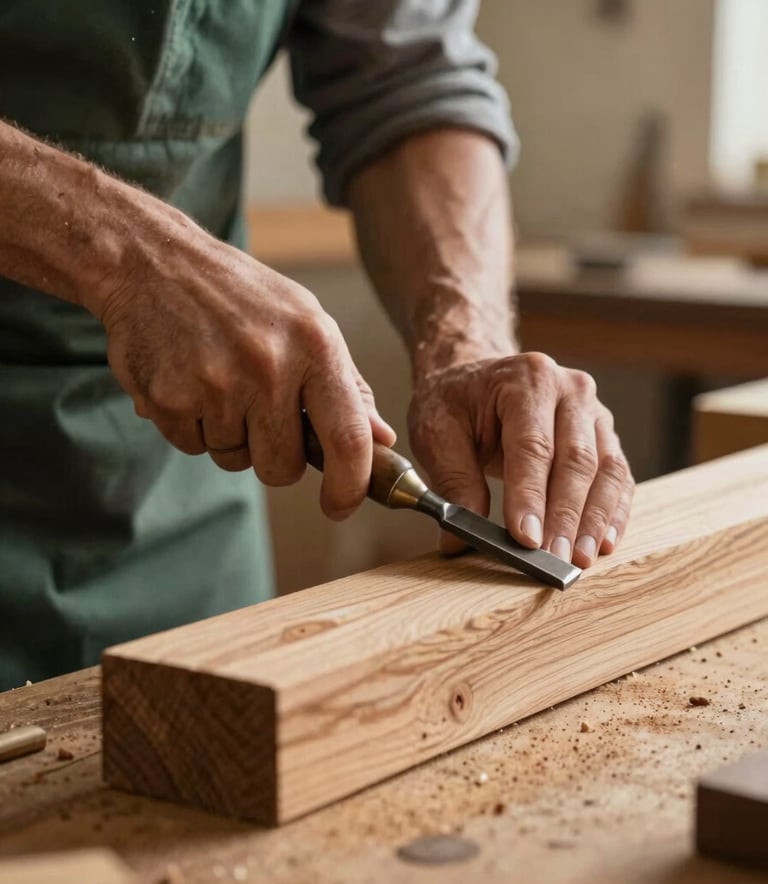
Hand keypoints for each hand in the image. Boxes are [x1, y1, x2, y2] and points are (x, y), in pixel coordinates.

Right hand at [97, 228, 394, 518]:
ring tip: (218, 381)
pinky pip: (192, 447)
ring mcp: (216, 384)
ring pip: (235, 459)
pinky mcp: (170, 399)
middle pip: (283, 467)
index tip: (341, 504)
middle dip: (274, 456)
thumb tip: (381, 438)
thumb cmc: (239, 294)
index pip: (347, 438)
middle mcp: (269, 366)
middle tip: (258, 412)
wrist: (151, 262)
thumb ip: (346, 384)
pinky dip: (192, 426)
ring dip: (229, 436)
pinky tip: (189, 381)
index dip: (350, 485)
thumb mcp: (306, 321)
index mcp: (314, 345)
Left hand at [407, 352, 633, 567]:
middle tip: (554, 559)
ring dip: (595, 520)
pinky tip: (603, 543)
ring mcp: (594, 412)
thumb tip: (459, 538)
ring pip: (606, 470)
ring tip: (581, 559)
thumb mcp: (437, 433)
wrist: (473, 378)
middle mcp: (570, 390)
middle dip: (566, 515)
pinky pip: (618, 477)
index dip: (531, 496)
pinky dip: (613, 513)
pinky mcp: (605, 436)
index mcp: (527, 380)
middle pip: (576, 460)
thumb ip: (453, 483)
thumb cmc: (456, 402)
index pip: (533, 446)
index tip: (527, 538)